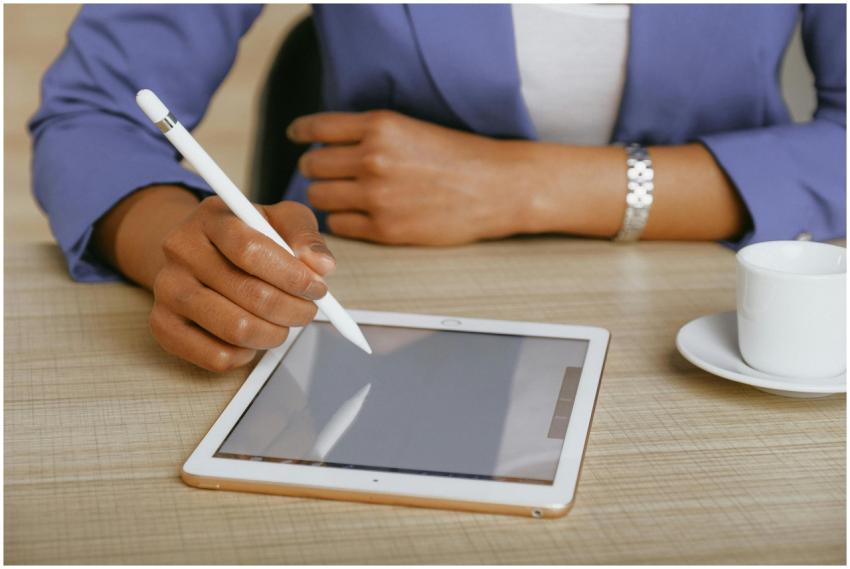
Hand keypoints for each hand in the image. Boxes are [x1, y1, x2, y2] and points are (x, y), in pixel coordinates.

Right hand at [149, 197, 334, 370]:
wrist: (197, 252)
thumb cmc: (247, 236)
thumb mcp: (280, 220)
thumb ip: (305, 235)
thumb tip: (321, 265)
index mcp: (211, 217)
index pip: (252, 251)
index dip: (292, 276)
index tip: (317, 288)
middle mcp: (181, 250)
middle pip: (249, 294)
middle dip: (293, 309)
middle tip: (307, 310)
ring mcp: (167, 289)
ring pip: (235, 329)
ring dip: (274, 334)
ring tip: (283, 324)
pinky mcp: (163, 324)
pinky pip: (216, 356)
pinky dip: (246, 354)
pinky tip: (253, 337)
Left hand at [288, 110, 534, 244]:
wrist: (496, 187)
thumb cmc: (459, 156)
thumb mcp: (411, 128)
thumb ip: (370, 134)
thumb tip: (329, 146)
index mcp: (379, 126)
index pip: (317, 128)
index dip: (301, 133)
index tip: (297, 137)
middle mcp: (373, 158)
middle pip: (312, 165)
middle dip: (316, 169)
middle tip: (328, 174)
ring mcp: (376, 196)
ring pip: (320, 196)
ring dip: (327, 196)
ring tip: (346, 196)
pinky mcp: (384, 228)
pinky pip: (339, 225)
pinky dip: (343, 221)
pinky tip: (359, 215)